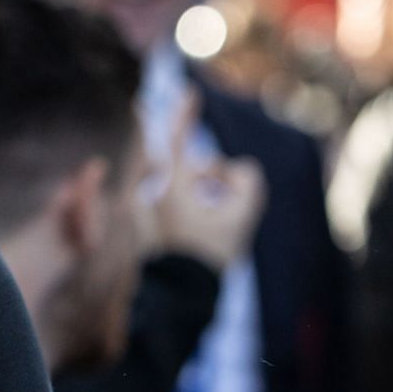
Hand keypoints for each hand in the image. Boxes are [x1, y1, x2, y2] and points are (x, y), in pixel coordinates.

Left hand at [149, 93, 266, 272]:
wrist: (182, 299)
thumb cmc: (209, 257)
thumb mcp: (240, 217)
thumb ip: (246, 182)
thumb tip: (237, 171)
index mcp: (170, 189)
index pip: (173, 139)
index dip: (183, 114)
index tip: (189, 92)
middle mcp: (151, 195)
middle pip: (189, 167)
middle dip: (212, 176)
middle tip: (227, 195)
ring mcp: (145, 212)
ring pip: (184, 186)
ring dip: (204, 193)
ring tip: (219, 219)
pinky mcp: (146, 226)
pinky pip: (176, 202)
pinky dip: (194, 206)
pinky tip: (208, 226)